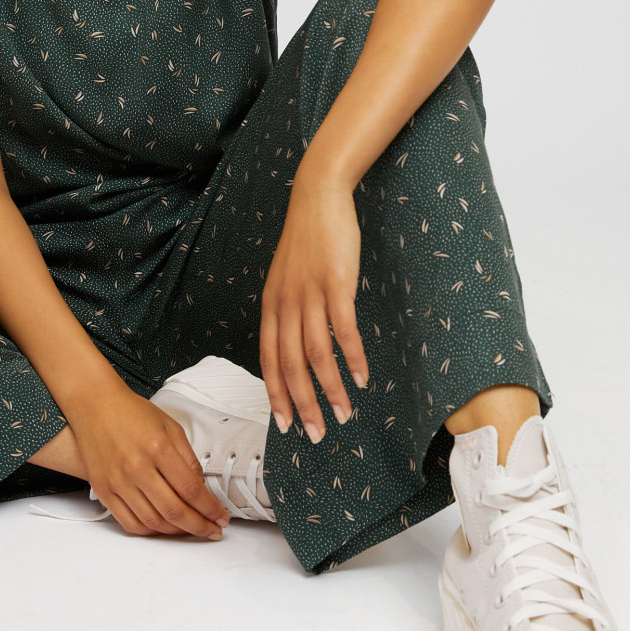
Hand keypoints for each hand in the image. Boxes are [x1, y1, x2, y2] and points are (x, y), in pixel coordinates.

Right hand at [64, 380, 232, 539]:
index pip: (191, 490)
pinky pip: (129, 523)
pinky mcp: (104, 490)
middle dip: (200, 527)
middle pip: (175, 511)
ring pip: (153, 523)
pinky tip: (163, 528)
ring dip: (177, 533)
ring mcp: (118, 482)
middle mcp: (137, 468)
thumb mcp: (170, 426)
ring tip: (190, 530)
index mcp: (158, 448)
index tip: (220, 518)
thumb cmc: (131, 412)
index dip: (210, 510)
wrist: (95, 405)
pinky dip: (150, 532)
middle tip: (212, 531)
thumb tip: (200, 488)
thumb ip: (188, 458)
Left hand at [259, 176, 369, 442]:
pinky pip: (343, 329)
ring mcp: (310, 294)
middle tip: (317, 434)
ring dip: (330, 389)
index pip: (267, 359)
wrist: (317, 196)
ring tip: (344, 414)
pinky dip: (353, 357)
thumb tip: (295, 346)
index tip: (284, 423)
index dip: (275, 393)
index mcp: (271, 304)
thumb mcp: (287, 277)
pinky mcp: (336, 283)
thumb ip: (288, 310)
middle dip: (303, 404)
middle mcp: (286, 303)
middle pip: (290, 364)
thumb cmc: (306, 239)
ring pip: (316, 354)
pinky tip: (362, 377)